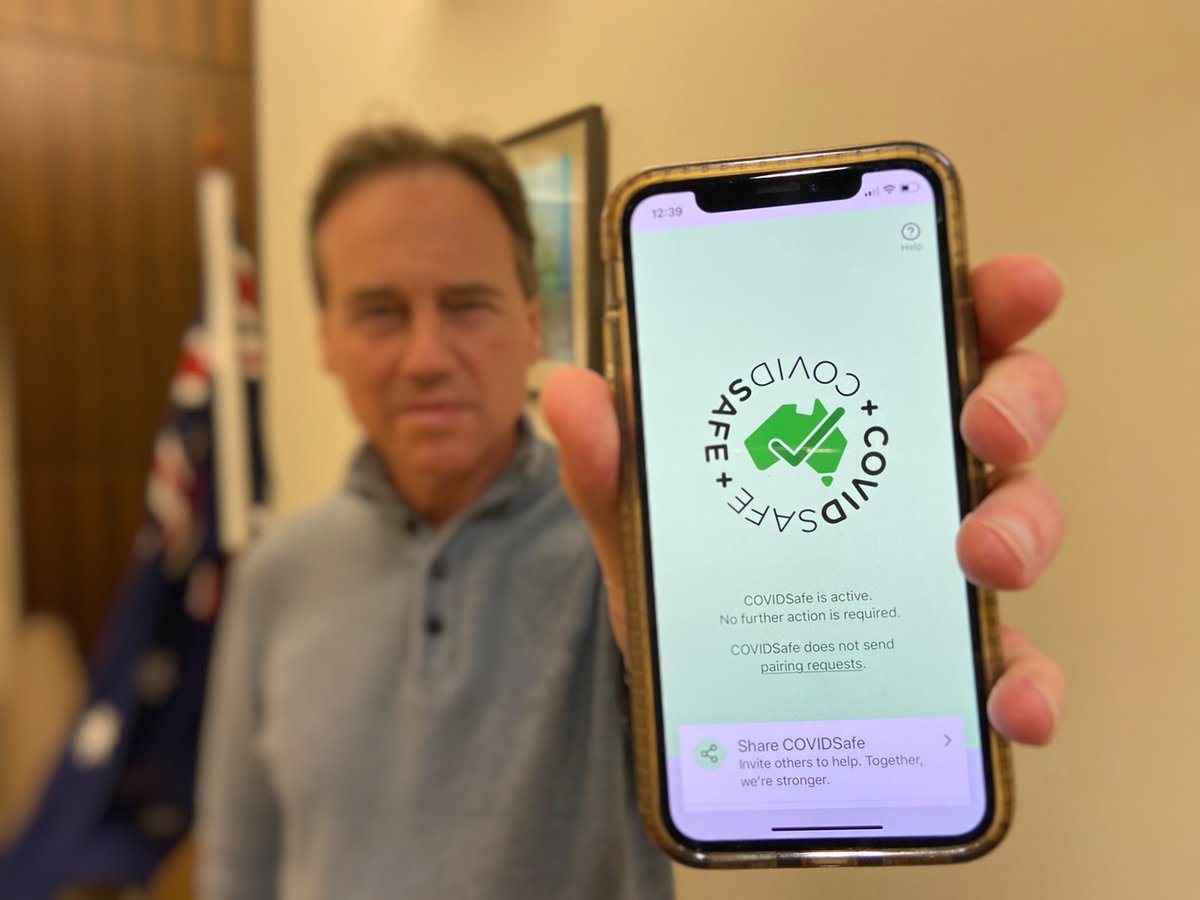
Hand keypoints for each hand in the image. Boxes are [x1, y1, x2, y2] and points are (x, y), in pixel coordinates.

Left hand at [541, 254, 1064, 746]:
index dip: (985, 296)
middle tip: (984, 425)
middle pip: (1004, 406)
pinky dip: (1026, 679)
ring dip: (1021, 530)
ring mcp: (941, 561)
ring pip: (1023, 519)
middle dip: (1015, 401)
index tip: (1015, 285)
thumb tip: (571, 390)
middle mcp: (913, 471)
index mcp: (847, 408)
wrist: (690, 691)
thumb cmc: (687, 569)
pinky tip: (1012, 702)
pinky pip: (1010, 660)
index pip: (930, 326)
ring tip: (982, 559)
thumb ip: (609, 455)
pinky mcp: (950, 654)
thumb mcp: (641, 510)